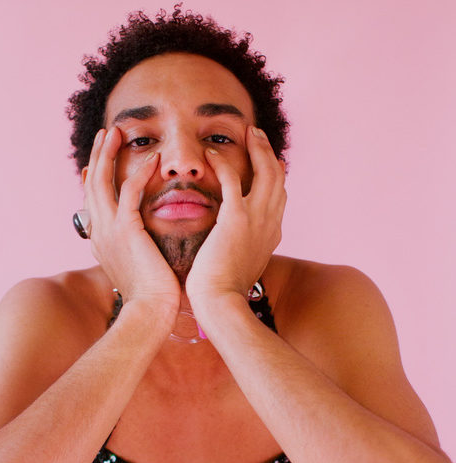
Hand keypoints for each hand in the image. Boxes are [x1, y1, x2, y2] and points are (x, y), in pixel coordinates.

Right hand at [83, 127, 180, 309]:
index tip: (95, 162)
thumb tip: (144, 245)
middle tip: (106, 133)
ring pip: (102, 181)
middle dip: (98, 156)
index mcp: (101, 242)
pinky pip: (130, 191)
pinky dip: (141, 172)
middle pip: (92, 184)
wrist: (150, 312)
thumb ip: (136, 251)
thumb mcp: (138, 269)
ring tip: (117, 132)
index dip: (93, 179)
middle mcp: (100, 233)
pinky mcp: (127, 229)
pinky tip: (154, 159)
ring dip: (109, 153)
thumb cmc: (151, 297)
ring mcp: (109, 230)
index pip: (92, 202)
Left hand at [185, 126, 285, 308]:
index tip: (270, 161)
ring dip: (257, 148)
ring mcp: (257, 220)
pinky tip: (211, 154)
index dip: (276, 176)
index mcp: (271, 236)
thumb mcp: (242, 269)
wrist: (221, 303)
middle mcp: (270, 224)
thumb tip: (235, 250)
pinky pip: (233, 180)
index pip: (279, 199)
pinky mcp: (236, 218)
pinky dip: (223, 164)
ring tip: (247, 133)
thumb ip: (242, 252)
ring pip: (266, 172)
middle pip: (278, 179)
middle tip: (257, 136)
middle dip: (269, 153)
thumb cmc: (223, 293)